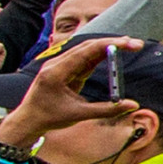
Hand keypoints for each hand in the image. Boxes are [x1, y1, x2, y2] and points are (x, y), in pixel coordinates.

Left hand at [0, 38, 142, 151]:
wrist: (28, 119)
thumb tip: (132, 105)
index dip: (109, 45)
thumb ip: (106, 109)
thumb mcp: (79, 115)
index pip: (86, 52)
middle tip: (134, 43)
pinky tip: (113, 53)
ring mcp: (59, 65)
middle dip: (111, 43)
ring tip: (128, 46)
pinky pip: (83, 58)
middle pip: (87, 47)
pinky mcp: (64, 69)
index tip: (128, 44)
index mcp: (56, 72)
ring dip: (107, 47)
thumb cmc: (50, 117)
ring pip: (86, 50)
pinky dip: (99, 56)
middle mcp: (56, 64)